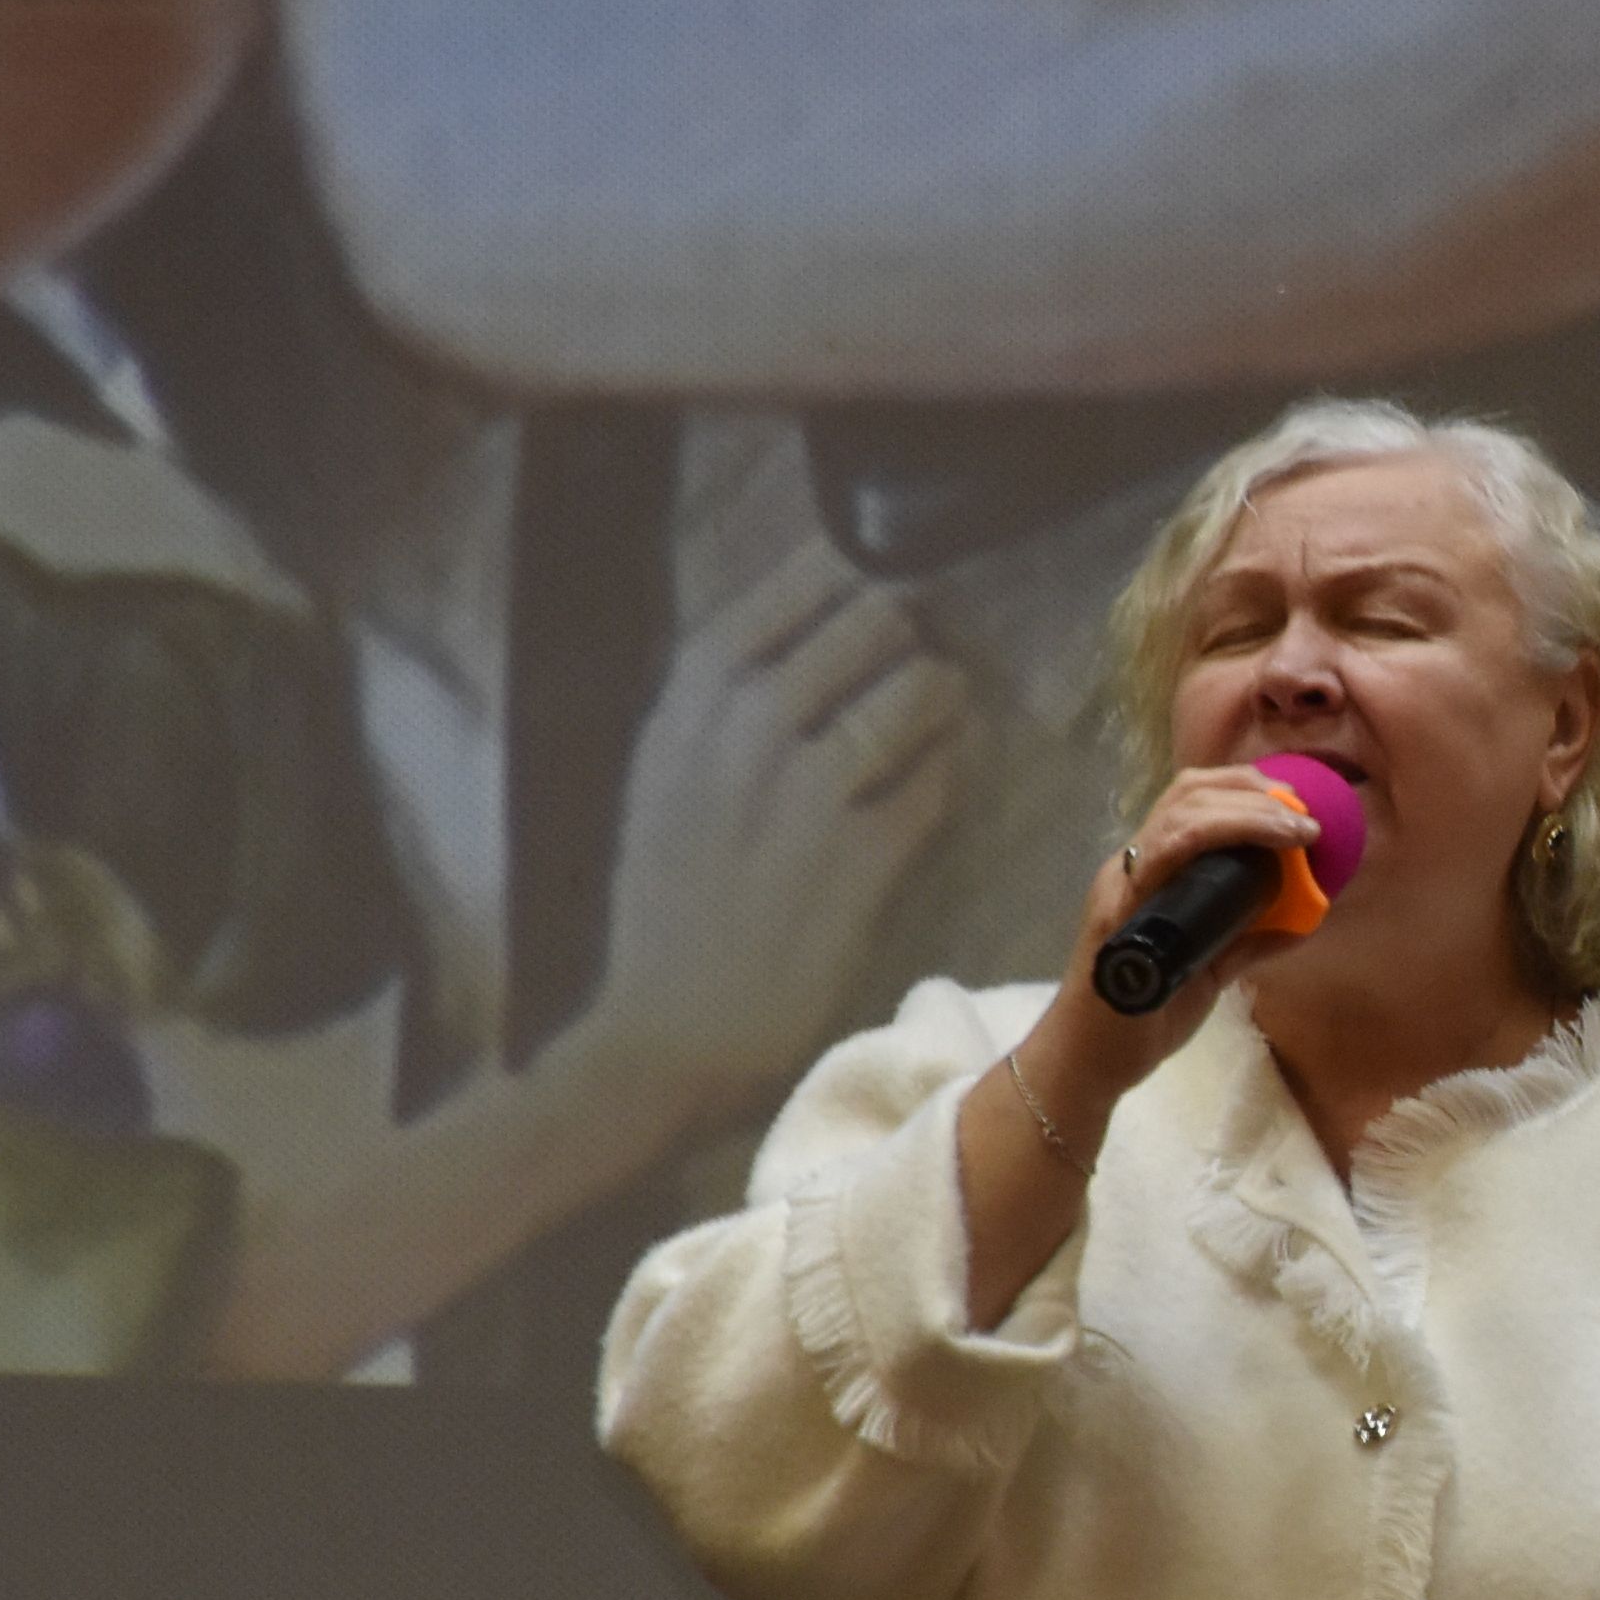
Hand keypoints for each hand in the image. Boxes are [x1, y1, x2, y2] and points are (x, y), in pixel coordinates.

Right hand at [575, 526, 971, 1120]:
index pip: (813, 575)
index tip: (878, 608)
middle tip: (917, 667)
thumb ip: (727, 689)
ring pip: (923, 691)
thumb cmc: (658, 890)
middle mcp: (751, 723)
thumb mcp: (665, 764)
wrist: (655, 1025)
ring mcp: (810, 791)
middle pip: (882, 619)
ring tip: (936, 722)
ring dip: (943, 703)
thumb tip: (818, 613)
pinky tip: (927, 788)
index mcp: (694, 688)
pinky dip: (944, 776)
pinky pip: (937, 782)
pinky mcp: (860, 859)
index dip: (865, 582)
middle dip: (913, 639)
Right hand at [1025, 756, 1328, 1114]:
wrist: (1091, 1062)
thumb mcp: (1207, 971)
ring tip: (1294, 830)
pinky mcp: (1119, 915)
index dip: (1241, 788)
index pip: (1187, 803)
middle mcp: (1131, 869)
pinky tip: (1264, 857)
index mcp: (1149, 874)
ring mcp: (1122, 888)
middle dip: (1250, 791)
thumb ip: (1246, 942)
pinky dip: (1221, 845)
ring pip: (1179, 819)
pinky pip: (1165, 860)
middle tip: (1302, 813)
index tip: (1292, 802)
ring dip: (1244, 813)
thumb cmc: (1142, 1018)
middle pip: (1185, 795)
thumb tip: (1300, 923)